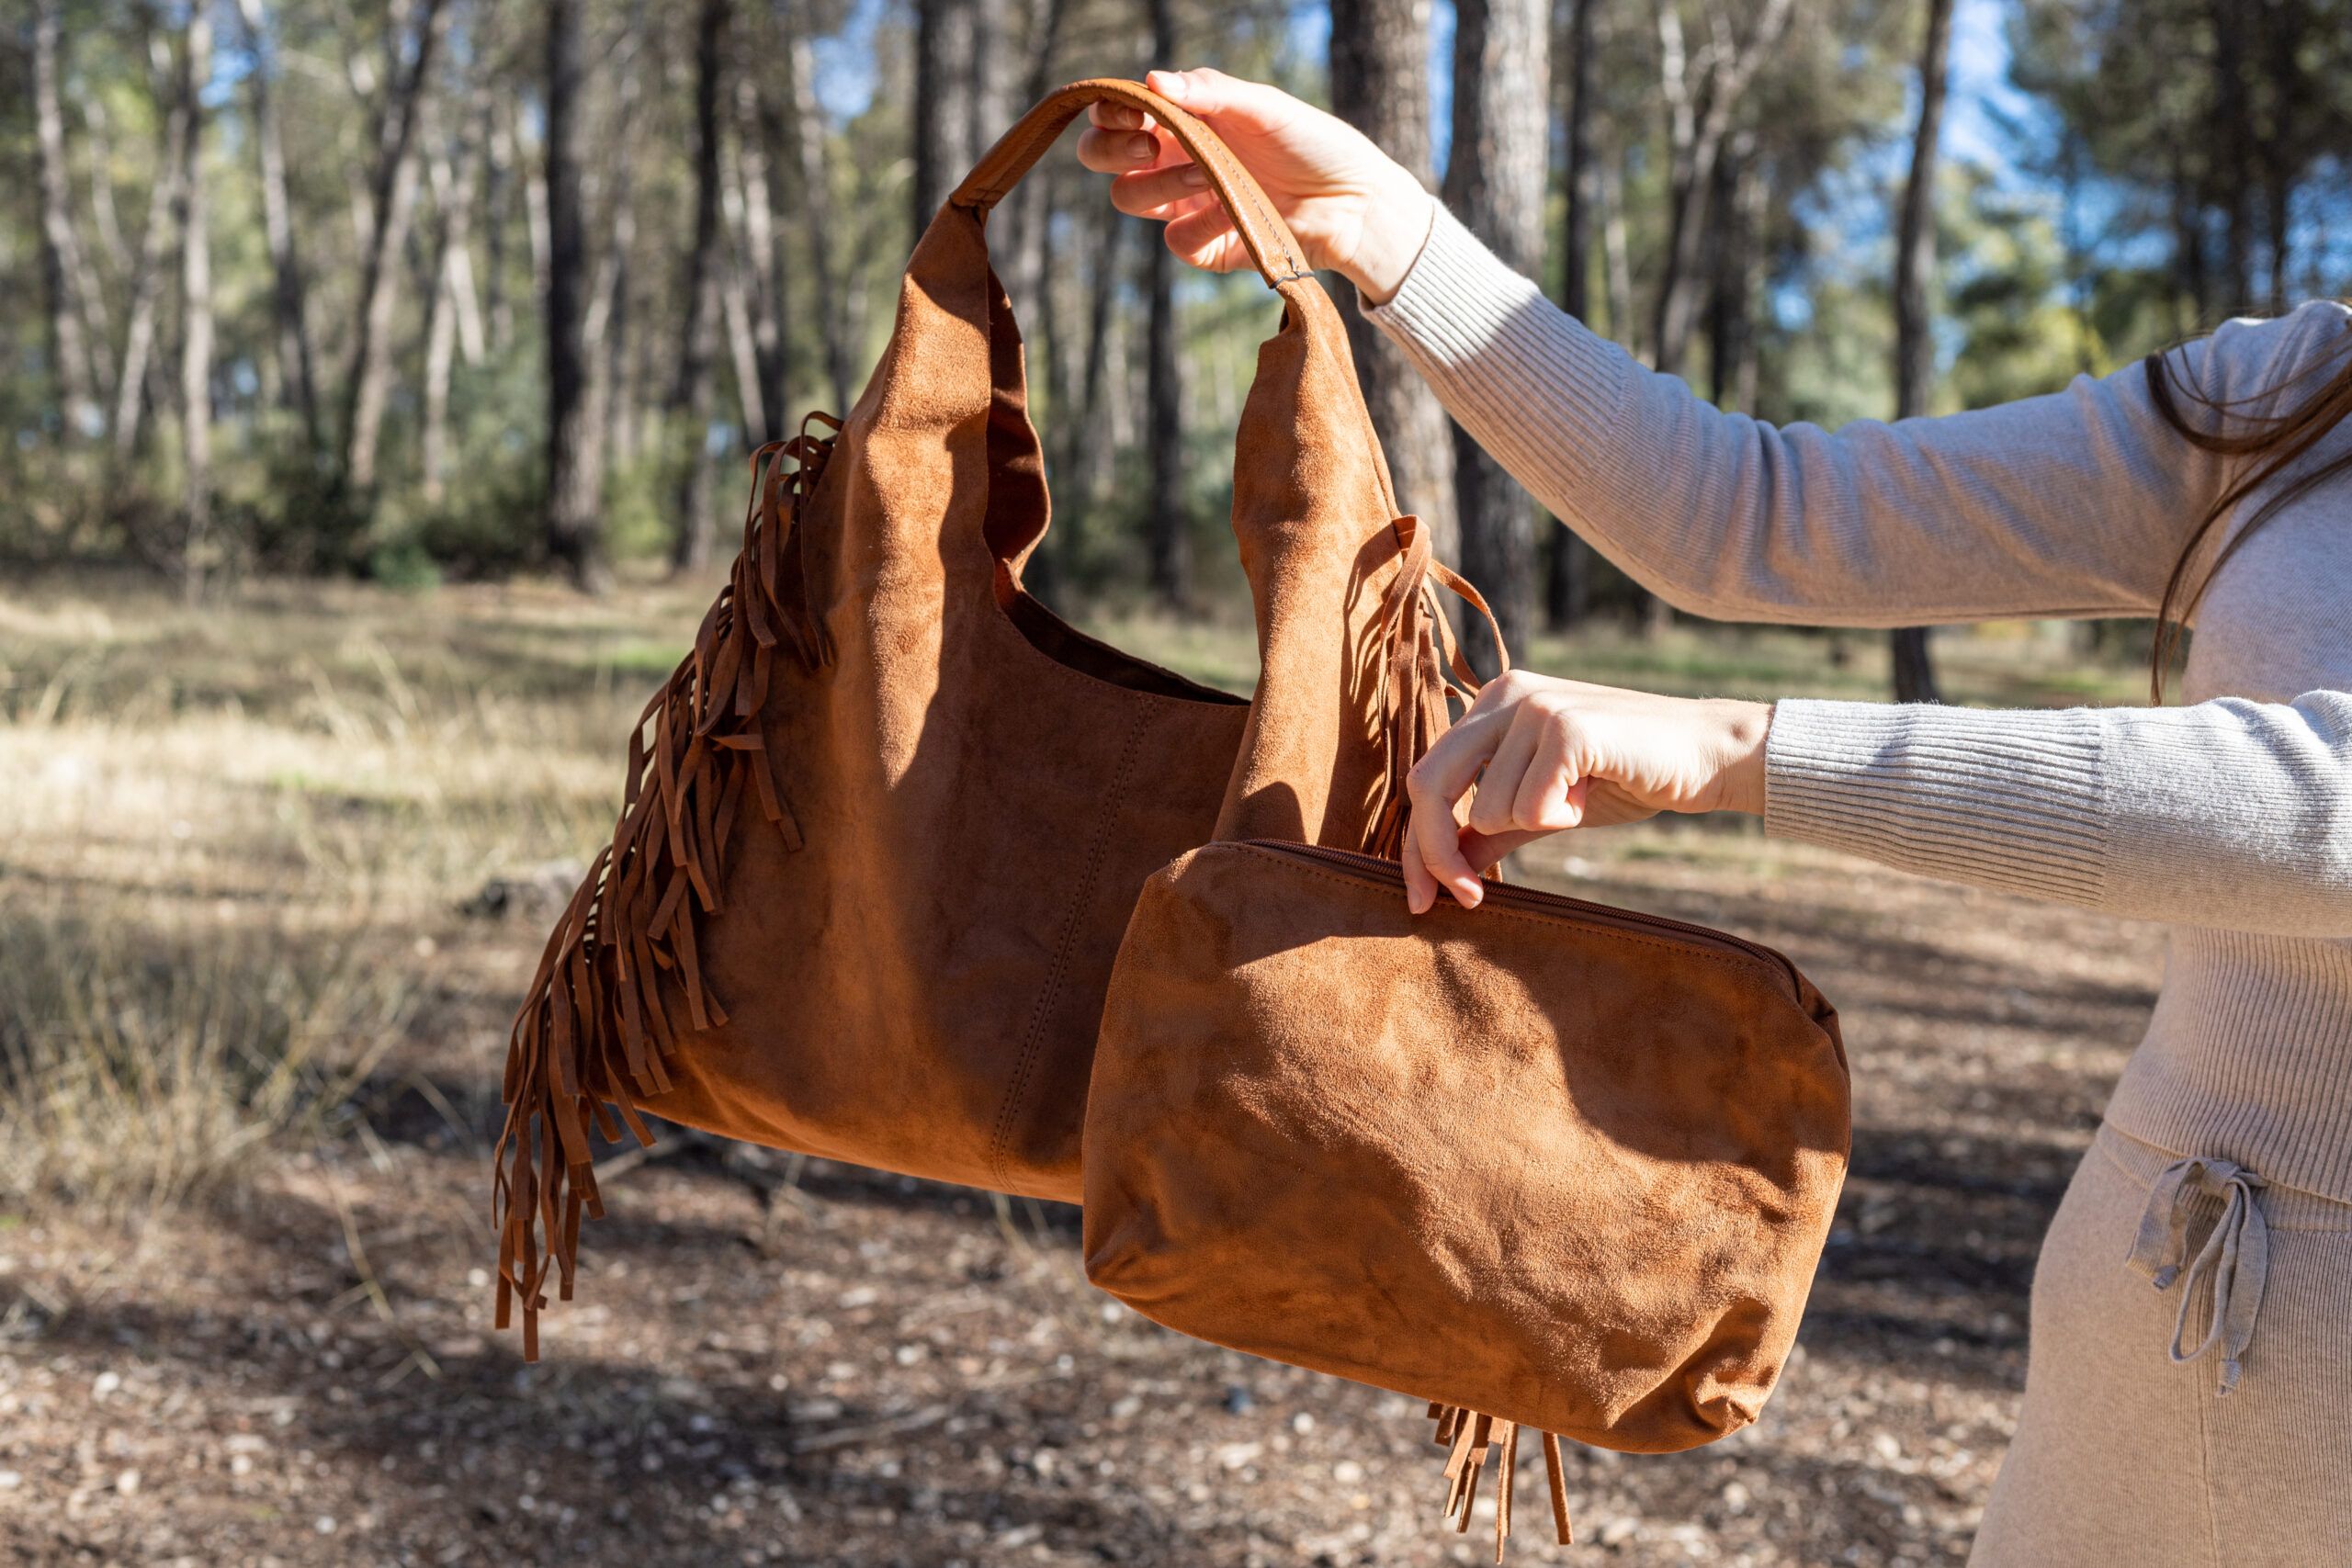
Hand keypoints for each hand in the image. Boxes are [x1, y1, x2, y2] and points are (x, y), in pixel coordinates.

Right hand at [1074, 68, 1434, 301]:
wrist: (1354, 201)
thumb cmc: (1313, 143)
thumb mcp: (1263, 106)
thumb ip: (1208, 91)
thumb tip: (1153, 79)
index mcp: (1183, 120)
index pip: (1118, 113)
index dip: (1110, 111)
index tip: (1133, 111)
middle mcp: (1174, 159)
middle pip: (1102, 157)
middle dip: (1110, 148)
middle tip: (1148, 144)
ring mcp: (1186, 204)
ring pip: (1129, 196)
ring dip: (1163, 182)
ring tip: (1211, 174)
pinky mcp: (1205, 247)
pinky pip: (1176, 240)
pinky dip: (1200, 224)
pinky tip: (1233, 213)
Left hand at [1402, 671, 1773, 913]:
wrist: (1706, 756)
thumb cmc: (1625, 778)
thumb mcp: (1544, 807)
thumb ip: (1490, 827)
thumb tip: (1439, 866)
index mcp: (1492, 704)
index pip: (1425, 779)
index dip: (1417, 845)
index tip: (1420, 901)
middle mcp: (1504, 694)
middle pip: (1430, 786)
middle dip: (1438, 854)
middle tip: (1469, 900)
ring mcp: (1534, 704)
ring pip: (1490, 808)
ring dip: (1537, 826)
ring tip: (1581, 798)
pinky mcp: (1566, 726)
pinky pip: (1532, 808)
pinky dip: (1562, 818)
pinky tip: (1595, 791)